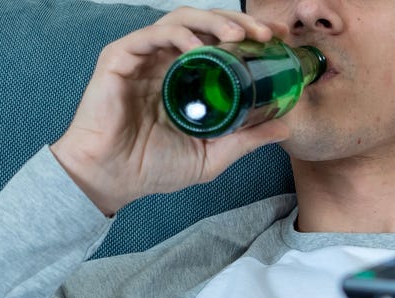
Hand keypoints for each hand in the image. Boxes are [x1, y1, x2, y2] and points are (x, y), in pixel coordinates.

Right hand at [49, 8, 291, 215]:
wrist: (109, 179)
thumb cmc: (151, 168)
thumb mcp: (211, 156)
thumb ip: (245, 139)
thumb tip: (285, 126)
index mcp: (186, 77)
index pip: (219, 41)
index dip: (249, 34)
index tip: (277, 40)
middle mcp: (165, 61)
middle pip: (205, 23)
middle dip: (238, 21)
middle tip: (265, 34)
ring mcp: (143, 57)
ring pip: (180, 20)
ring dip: (212, 21)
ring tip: (238, 36)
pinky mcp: (120, 59)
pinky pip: (151, 35)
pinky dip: (177, 36)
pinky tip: (198, 48)